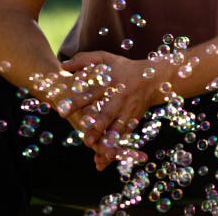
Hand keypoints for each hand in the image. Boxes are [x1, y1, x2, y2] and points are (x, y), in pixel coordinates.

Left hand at [62, 51, 159, 169]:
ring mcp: (128, 110)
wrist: (155, 78)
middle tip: (86, 139)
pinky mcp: (134, 119)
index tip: (62, 110)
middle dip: (98, 128)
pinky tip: (106, 159)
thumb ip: (85, 60)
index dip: (77, 102)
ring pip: (118, 128)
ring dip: (109, 141)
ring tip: (99, 153)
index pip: (91, 93)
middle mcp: (120, 98)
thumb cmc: (125, 67)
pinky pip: (125, 135)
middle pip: (107, 114)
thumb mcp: (106, 58)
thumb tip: (63, 65)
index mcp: (110, 83)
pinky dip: (117, 148)